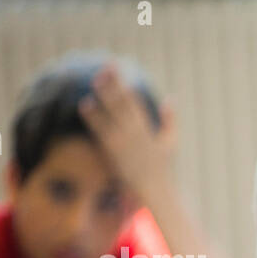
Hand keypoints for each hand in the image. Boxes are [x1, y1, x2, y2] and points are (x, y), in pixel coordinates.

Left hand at [78, 64, 176, 203]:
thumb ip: (171, 120)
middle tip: (105, 67)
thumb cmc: (162, 167)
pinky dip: (93, 117)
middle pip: (122, 103)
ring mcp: (123, 142)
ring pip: (111, 114)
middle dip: (114, 84)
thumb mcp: (171, 142)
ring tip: (95, 81)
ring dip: (103, 96)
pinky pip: (101, 131)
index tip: (117, 70)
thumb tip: (170, 99)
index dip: (124, 85)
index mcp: (148, 129)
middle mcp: (135, 133)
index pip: (135, 102)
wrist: (154, 189)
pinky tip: (85, 105)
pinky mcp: (113, 152)